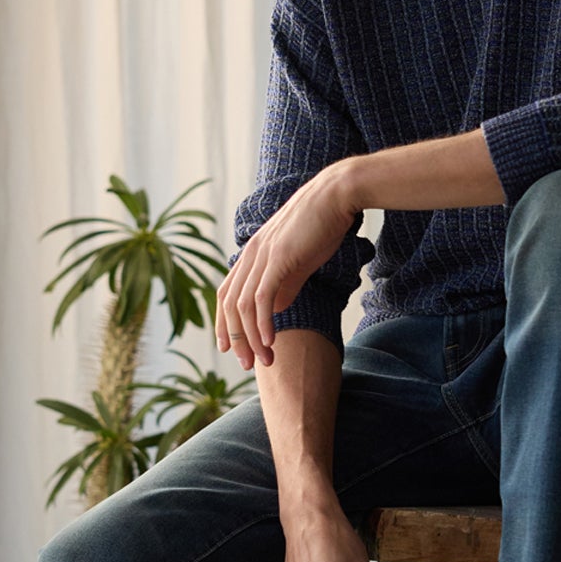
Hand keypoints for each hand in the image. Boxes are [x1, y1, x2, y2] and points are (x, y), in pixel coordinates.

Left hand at [216, 167, 356, 368]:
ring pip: (242, 306)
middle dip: (236, 338)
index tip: (232, 348)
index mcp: (251, 254)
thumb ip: (284, 285)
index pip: (226, 294)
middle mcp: (249, 255)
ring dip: (251, 337)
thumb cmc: (320, 226)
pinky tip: (270, 341)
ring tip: (264, 359)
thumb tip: (274, 309)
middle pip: (228, 305)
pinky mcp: (278, 258)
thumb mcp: (298, 261)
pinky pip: (261, 298)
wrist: (335, 197)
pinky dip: (262, 323)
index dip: (225, 323)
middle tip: (247, 364)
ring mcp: (261, 256)